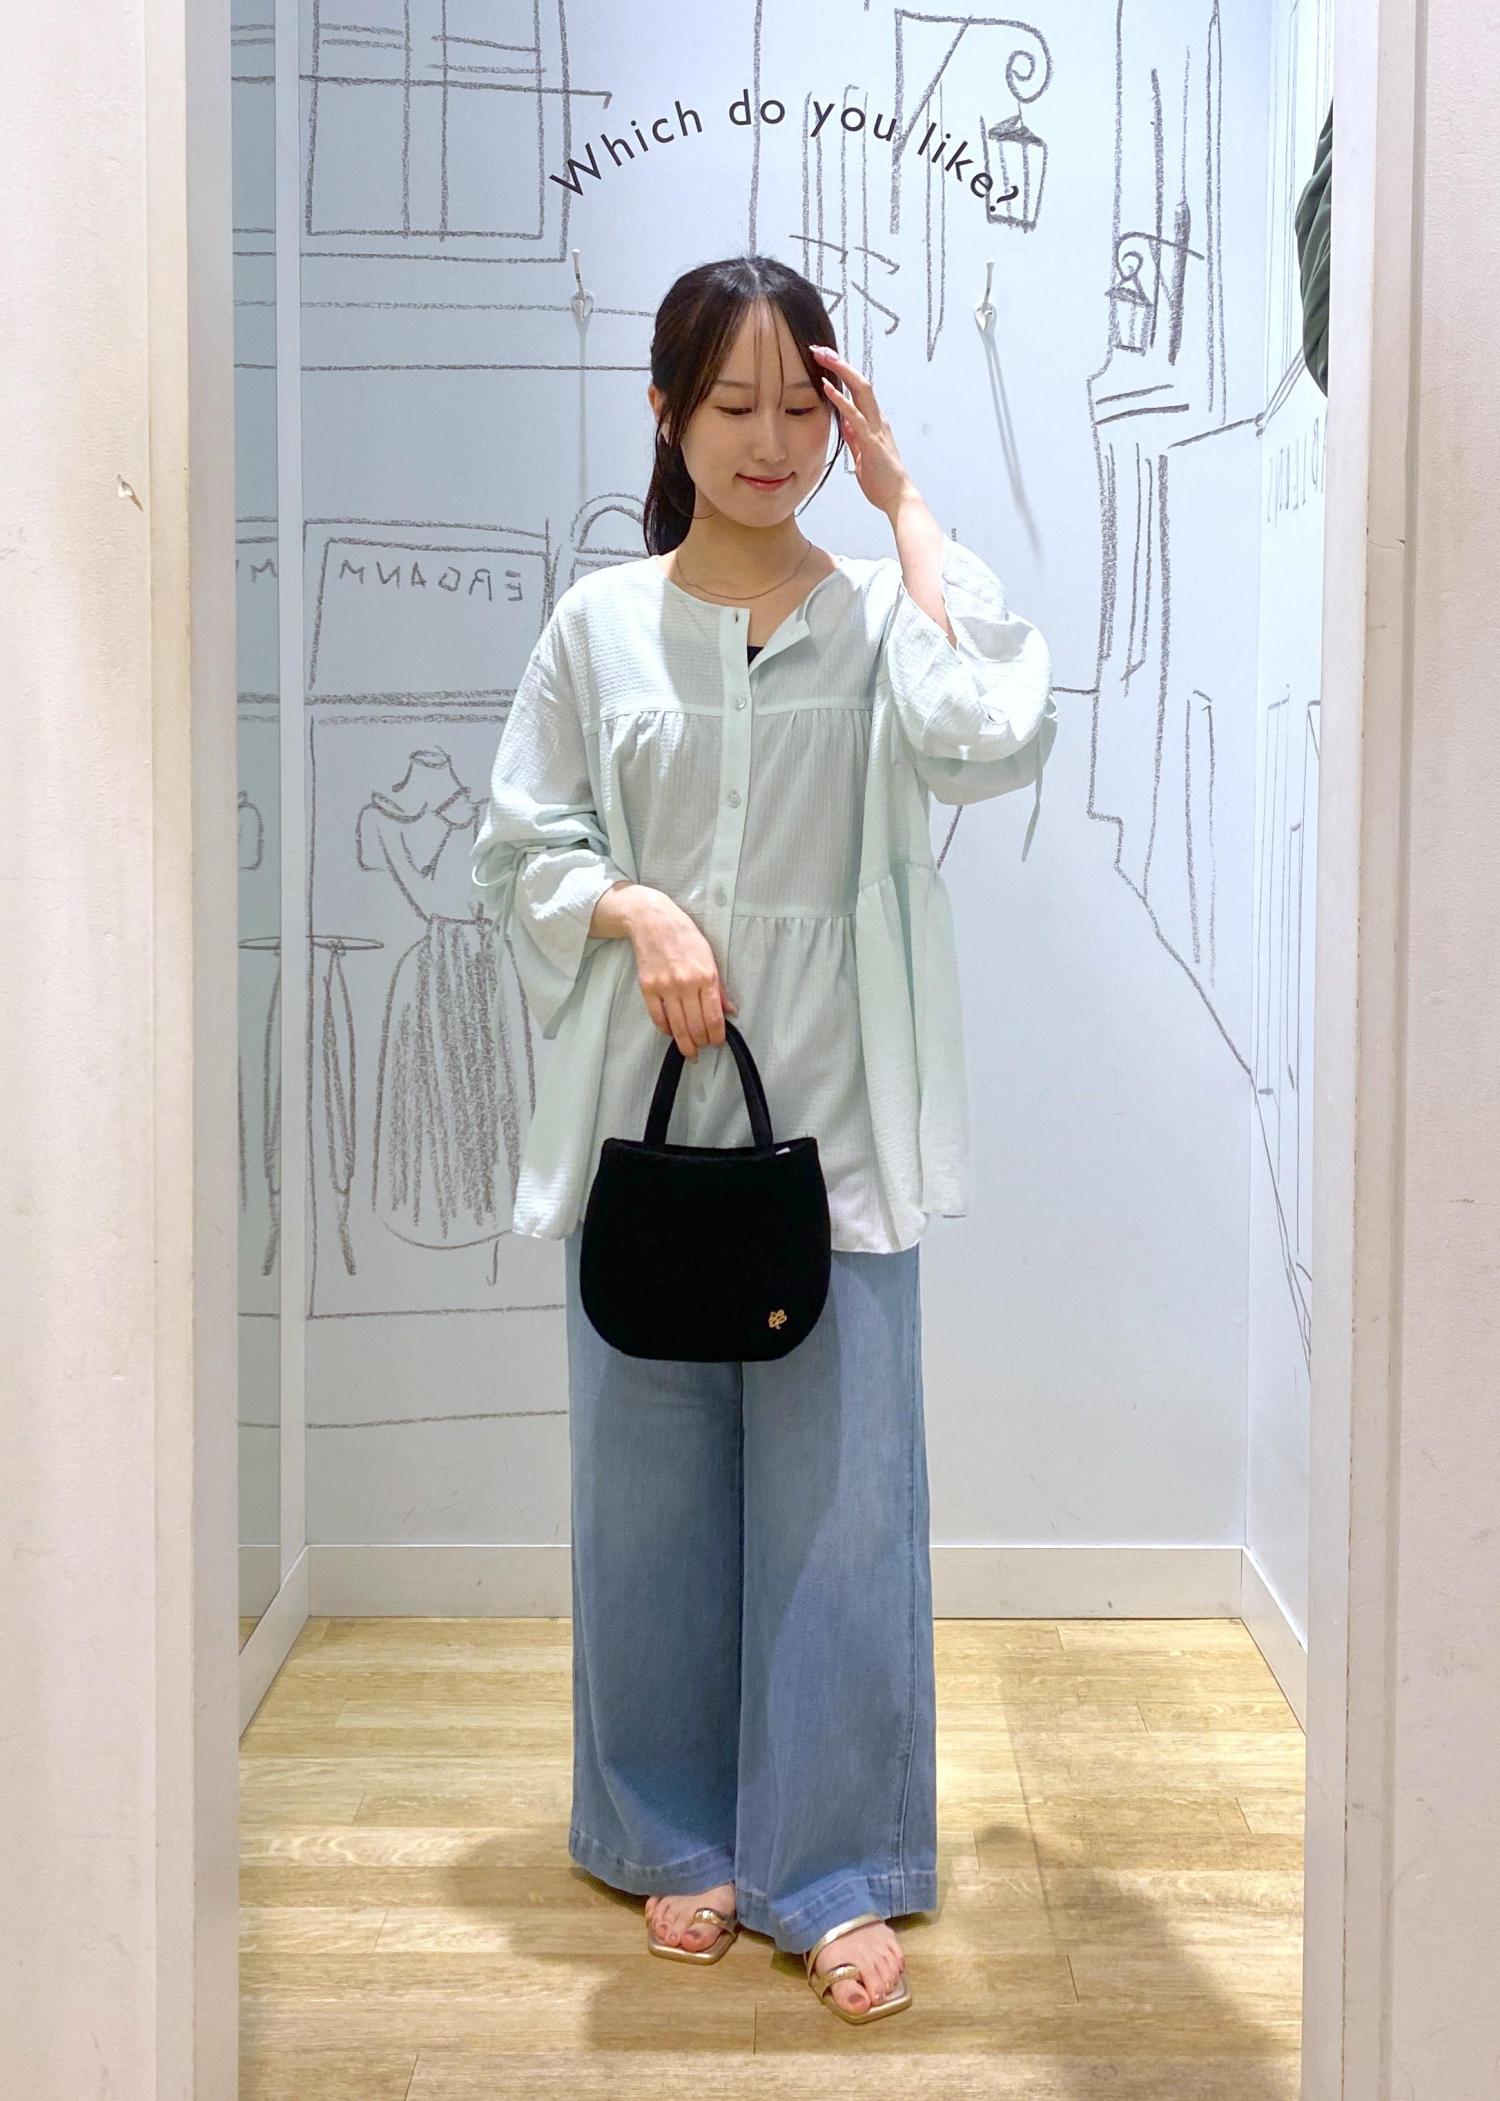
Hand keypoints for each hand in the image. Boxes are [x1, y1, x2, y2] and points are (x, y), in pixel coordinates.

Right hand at [627, 890, 737, 1061]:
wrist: (652, 921)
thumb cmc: (684, 936)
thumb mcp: (709, 956)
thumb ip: (718, 987)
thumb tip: (729, 1011)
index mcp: (705, 976)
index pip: (714, 1016)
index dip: (717, 1035)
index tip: (717, 1042)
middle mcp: (686, 984)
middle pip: (696, 1026)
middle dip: (702, 1043)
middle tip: (703, 1049)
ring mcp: (665, 987)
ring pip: (677, 1027)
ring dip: (685, 1044)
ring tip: (690, 1051)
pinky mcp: (648, 988)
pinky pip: (658, 1018)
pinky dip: (666, 1030)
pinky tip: (672, 1033)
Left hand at [810, 345, 916, 514]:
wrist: (898, 497)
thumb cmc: (881, 479)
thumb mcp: (861, 453)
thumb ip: (854, 436)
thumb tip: (844, 423)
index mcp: (874, 422)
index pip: (858, 390)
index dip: (842, 373)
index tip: (824, 360)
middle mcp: (878, 419)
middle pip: (860, 381)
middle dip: (840, 363)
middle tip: (820, 349)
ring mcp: (876, 428)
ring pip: (861, 390)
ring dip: (840, 371)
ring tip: (822, 357)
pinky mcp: (872, 441)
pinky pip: (855, 416)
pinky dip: (840, 400)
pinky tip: (826, 387)